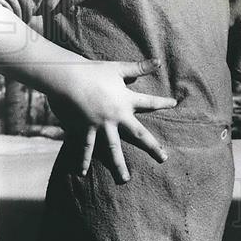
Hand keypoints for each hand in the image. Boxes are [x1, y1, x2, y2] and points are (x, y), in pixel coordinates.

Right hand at [46, 58, 176, 182]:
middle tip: (163, 158)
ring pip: (112, 148)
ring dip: (118, 164)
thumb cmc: (93, 71)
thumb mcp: (119, 68)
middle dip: (152, 147)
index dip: (163, 103)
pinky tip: (82, 174)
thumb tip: (159, 61)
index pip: (150, 103)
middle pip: (138, 135)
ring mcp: (100, 125)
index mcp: (126, 101)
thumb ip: (139, 68)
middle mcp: (116, 117)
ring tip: (125, 179)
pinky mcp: (83, 129)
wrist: (67, 78)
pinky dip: (83, 160)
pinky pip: (85, 147)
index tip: (174, 104)